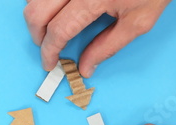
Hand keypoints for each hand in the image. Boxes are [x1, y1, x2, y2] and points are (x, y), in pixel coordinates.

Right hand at [24, 0, 170, 76]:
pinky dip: (42, 0)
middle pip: (36, 12)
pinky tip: (54, 7)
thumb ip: (108, 46)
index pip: (58, 31)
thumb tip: (85, 67)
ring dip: (37, 14)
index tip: (49, 63)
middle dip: (37, 35)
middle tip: (47, 45)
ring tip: (50, 24)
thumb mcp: (138, 21)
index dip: (49, 51)